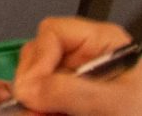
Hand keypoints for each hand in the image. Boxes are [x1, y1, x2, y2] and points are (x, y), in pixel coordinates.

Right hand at [9, 18, 141, 115]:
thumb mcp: (114, 102)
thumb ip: (71, 91)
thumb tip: (27, 89)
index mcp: (101, 42)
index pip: (53, 33)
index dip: (39, 58)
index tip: (32, 89)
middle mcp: (84, 56)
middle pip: (39, 55)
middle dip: (32, 81)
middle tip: (33, 109)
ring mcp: (77, 80)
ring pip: (37, 80)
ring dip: (33, 100)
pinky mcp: (73, 102)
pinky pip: (45, 100)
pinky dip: (40, 110)